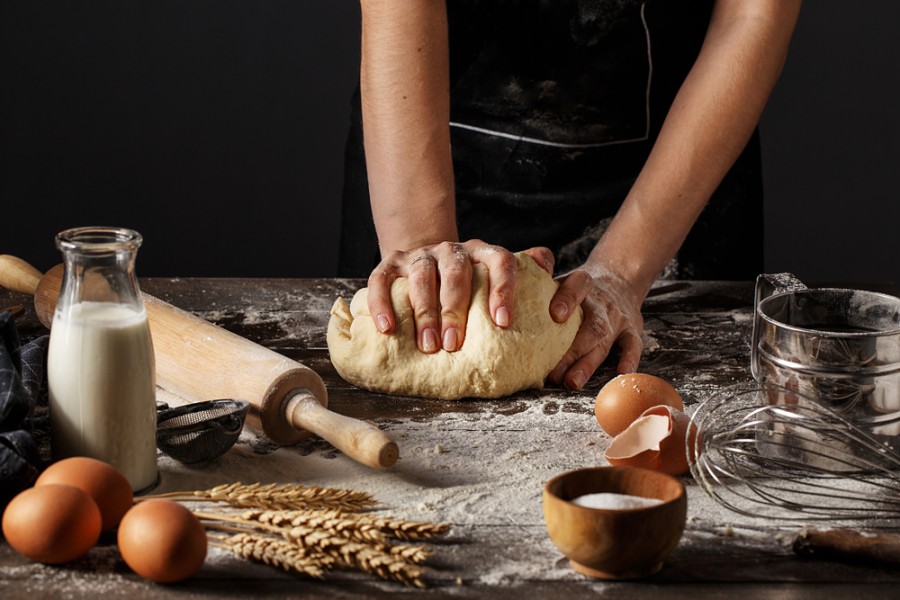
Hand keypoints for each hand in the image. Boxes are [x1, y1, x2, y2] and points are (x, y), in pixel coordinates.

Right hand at [366, 240, 553, 352]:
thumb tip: (550, 272)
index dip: (503, 288)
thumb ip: (527, 274)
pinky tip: (387, 329)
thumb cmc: (471, 283)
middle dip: (455, 309)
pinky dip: (382, 304)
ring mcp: (421, 255)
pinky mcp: (391, 264)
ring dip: (425, 311)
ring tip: (428, 346)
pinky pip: (381, 281)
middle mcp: (452, 249)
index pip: (501, 261)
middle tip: (454, 344)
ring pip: (422, 276)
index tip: (503, 321)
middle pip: (457, 272)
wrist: (428, 262)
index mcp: (484, 253)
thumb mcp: (498, 277)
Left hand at [547, 266, 644, 389]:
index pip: (577, 286)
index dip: (567, 299)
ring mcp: (617, 316)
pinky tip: (619, 375)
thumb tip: (497, 304)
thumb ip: (537, 289)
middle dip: (572, 350)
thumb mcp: (560, 279)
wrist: (618, 278)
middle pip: (590, 325)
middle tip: (553, 373)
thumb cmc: (576, 289)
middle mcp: (601, 301)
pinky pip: (633, 344)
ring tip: (571, 382)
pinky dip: (629, 359)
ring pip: (605, 339)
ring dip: (588, 363)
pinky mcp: (631, 329)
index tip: (554, 316)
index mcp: (582, 284)